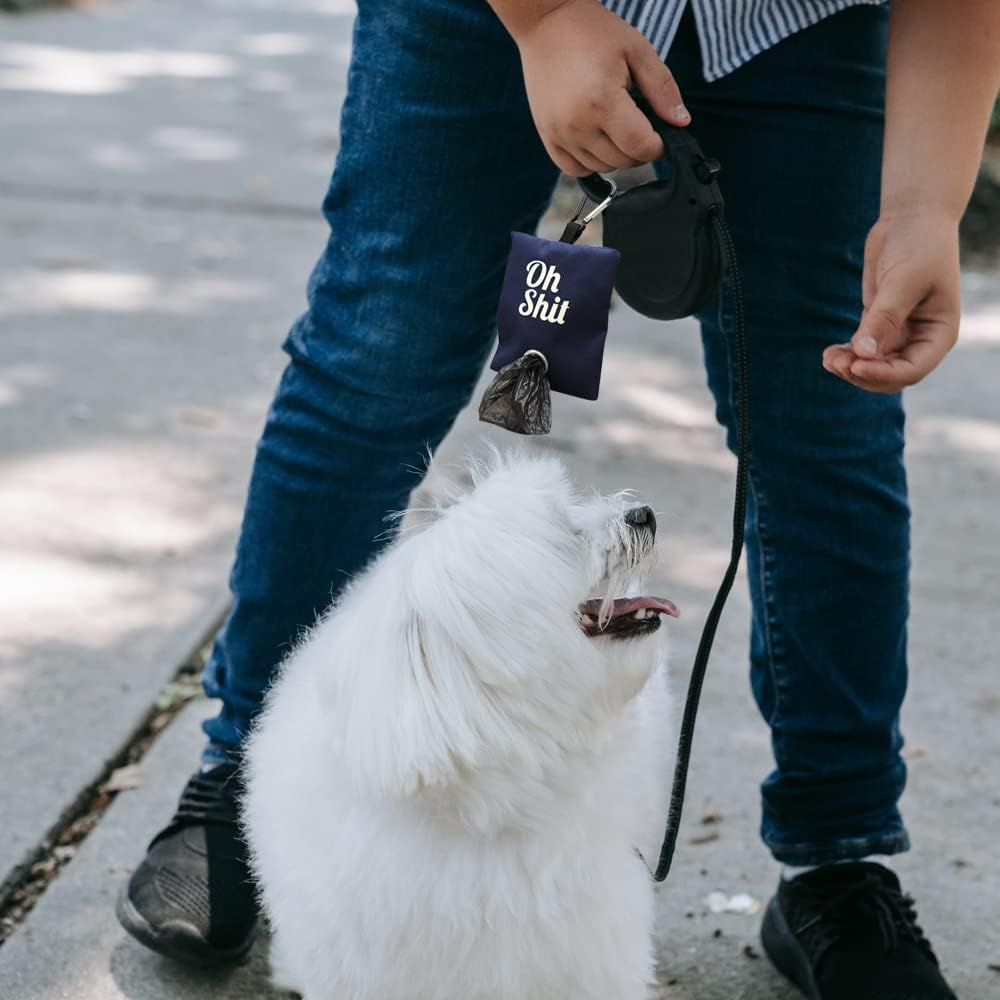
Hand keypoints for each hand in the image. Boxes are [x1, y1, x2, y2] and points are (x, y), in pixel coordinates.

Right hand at [512, 0, 689, 175]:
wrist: (546, 23)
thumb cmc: (593, 32)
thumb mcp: (637, 50)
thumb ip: (662, 88)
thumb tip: (681, 122)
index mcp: (603, 101)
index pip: (641, 146)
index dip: (659, 145)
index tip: (662, 133)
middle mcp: (578, 124)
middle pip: (622, 161)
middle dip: (639, 149)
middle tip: (639, 123)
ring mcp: (559, 134)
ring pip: (601, 167)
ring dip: (616, 155)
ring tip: (616, 126)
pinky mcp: (547, 136)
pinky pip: (575, 169)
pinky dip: (591, 162)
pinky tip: (597, 140)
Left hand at [823, 210, 960, 392]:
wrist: (910, 219)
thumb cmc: (918, 246)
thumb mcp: (903, 282)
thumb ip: (884, 318)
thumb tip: (863, 353)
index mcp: (939, 333)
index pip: (912, 370)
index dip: (884, 374)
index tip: (856, 364)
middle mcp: (920, 339)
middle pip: (890, 375)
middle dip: (862, 373)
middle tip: (836, 363)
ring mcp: (898, 333)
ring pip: (873, 365)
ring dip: (850, 367)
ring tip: (828, 358)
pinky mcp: (878, 323)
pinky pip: (862, 350)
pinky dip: (846, 355)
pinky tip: (829, 352)